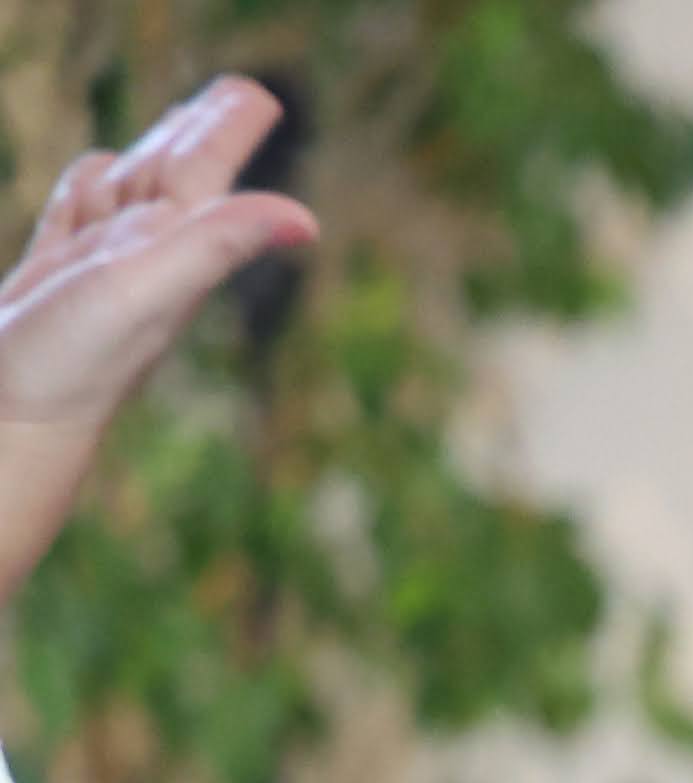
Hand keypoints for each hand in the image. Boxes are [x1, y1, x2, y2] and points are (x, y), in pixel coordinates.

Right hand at [0, 80, 316, 587]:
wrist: (11, 421)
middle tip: (236, 98)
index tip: (259, 98)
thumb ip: (217, 244)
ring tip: (180, 127)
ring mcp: (97, 268)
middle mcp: (142, 254)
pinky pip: (74, 220)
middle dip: (198, 130)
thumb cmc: (74, 361)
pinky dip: (85, 195)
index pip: (204, 167)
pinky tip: (98, 189)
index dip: (227, 127)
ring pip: (126, 192)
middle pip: (173, 172)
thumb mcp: (147, 287)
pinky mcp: (53, 281)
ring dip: (148, 157)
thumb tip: (309, 220)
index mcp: (171, 244)